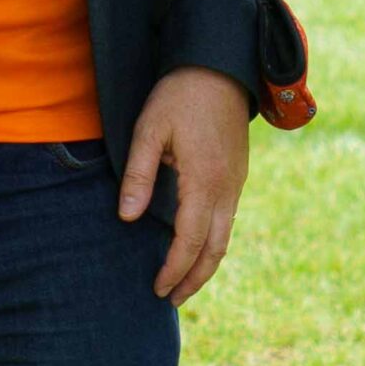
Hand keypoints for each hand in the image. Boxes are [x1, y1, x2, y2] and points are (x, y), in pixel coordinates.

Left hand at [118, 66, 250, 304]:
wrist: (221, 65)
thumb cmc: (180, 95)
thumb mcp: (150, 129)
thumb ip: (138, 175)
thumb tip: (126, 218)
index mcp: (204, 181)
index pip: (190, 241)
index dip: (174, 269)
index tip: (157, 289)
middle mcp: (227, 187)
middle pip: (215, 248)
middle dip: (195, 278)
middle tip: (172, 300)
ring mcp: (236, 180)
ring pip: (226, 235)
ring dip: (206, 263)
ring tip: (185, 282)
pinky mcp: (238, 172)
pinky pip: (228, 217)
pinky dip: (214, 240)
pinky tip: (197, 244)